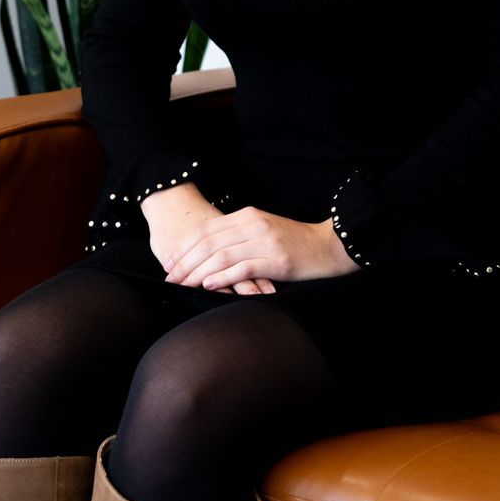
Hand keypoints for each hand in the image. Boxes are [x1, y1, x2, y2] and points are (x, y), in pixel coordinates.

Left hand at [163, 205, 361, 291]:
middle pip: (209, 242)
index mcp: (247, 215)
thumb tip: (209, 252)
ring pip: (221, 256)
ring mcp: (265, 242)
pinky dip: (222, 277)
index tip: (169, 262)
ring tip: (182, 284)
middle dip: (185, 261)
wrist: (330, 246)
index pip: (206, 229)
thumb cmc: (295, 242)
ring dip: (197, 272)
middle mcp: (253, 225)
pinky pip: (242, 268)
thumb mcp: (264, 230)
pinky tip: (208, 285)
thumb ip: (238, 236)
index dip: (184, 246)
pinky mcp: (276, 260)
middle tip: (169, 277)